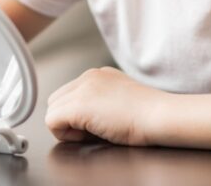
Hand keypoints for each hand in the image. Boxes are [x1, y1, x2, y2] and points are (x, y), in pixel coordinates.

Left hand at [45, 67, 166, 145]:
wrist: (159, 115)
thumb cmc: (149, 114)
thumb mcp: (121, 98)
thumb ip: (102, 99)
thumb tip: (87, 116)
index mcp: (98, 75)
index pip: (69, 93)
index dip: (76, 114)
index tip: (96, 123)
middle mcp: (88, 77)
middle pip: (57, 100)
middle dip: (67, 117)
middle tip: (91, 131)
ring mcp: (82, 89)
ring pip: (52, 110)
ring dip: (66, 126)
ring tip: (92, 133)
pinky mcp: (78, 106)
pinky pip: (52, 121)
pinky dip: (64, 134)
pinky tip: (87, 136)